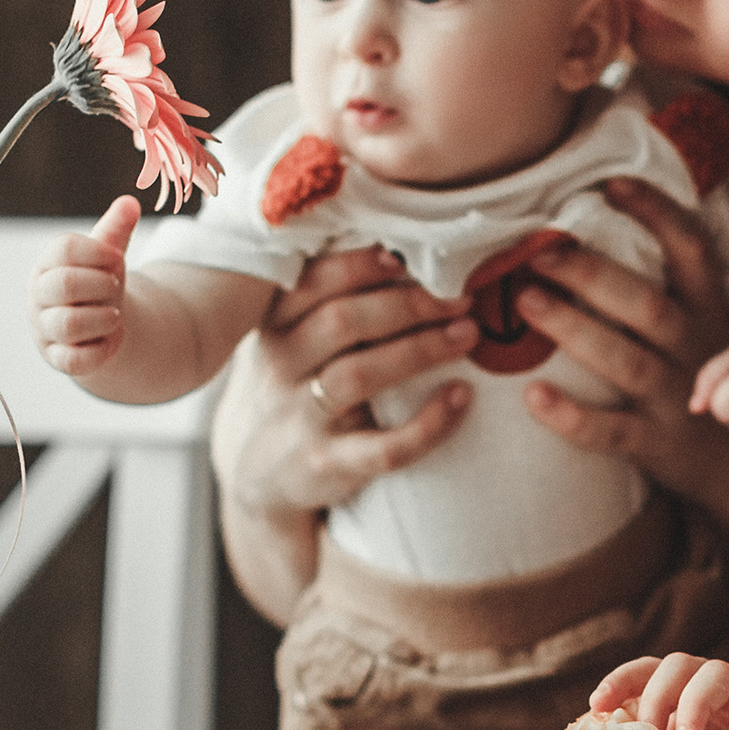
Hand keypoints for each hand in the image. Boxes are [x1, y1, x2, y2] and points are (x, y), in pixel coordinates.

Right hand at [30, 196, 138, 376]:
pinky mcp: (58, 358)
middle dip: (100, 285)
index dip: (97, 251)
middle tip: (116, 287)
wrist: (98, 325)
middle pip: (64, 285)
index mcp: (49, 263)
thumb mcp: (107, 256)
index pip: (64, 248)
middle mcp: (41, 295)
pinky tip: (110, 340)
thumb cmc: (98, 283)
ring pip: (68, 324)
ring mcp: (46, 328)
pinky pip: (75, 360)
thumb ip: (116, 230)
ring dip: (101, 318)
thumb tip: (130, 202)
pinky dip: (99, 351)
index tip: (117, 257)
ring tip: (115, 315)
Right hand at [214, 245, 479, 520]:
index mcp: (275, 328)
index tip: (405, 258)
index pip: (311, 284)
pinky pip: (384, 447)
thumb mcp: (293, 344)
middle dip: (406, 304)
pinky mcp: (329, 466)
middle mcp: (281, 370)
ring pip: (359, 376)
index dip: (360, 266)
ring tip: (467, 334)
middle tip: (458, 299)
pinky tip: (462, 397)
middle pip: (341, 323)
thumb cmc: (295, 390)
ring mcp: (302, 420)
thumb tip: (406, 253)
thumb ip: (328, 304)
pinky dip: (430, 423)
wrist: (260, 476)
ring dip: (421, 350)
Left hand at [517, 179, 728, 514]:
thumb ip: (675, 293)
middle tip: (539, 253)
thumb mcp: (712, 332)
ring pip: (623, 360)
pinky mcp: (656, 444)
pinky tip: (532, 397)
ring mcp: (676, 399)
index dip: (656, 213)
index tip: (611, 184)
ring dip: (573, 329)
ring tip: (526, 302)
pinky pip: (610, 431)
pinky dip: (571, 417)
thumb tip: (609, 234)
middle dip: (591, 274)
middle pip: (645, 304)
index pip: (691, 250)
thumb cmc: (712, 388)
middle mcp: (696, 351)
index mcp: (710, 314)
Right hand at [595, 653, 728, 729]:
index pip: (717, 677)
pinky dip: (619, 716)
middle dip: (653, 695)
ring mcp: (693, 703)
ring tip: (595, 711)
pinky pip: (642, 708)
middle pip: (677, 666)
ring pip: (652, 676)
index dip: (695, 702)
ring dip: (623, 689)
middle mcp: (718, 689)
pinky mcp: (676, 723)